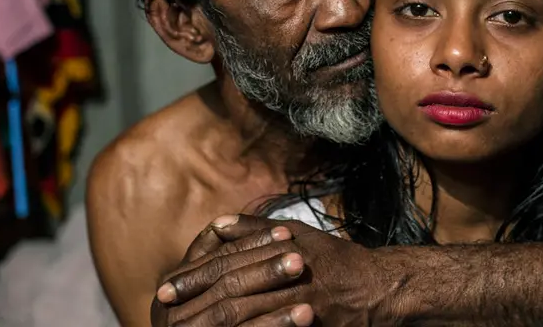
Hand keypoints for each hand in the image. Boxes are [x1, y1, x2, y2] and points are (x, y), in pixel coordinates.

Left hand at [155, 215, 397, 325]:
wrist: (379, 288)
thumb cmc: (336, 260)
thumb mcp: (297, 234)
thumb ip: (254, 230)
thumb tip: (216, 224)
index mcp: (280, 249)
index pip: (227, 261)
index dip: (195, 274)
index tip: (166, 285)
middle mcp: (288, 273)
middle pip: (231, 289)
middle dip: (195, 299)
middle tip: (163, 307)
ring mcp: (300, 302)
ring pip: (247, 314)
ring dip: (213, 321)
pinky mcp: (310, 323)